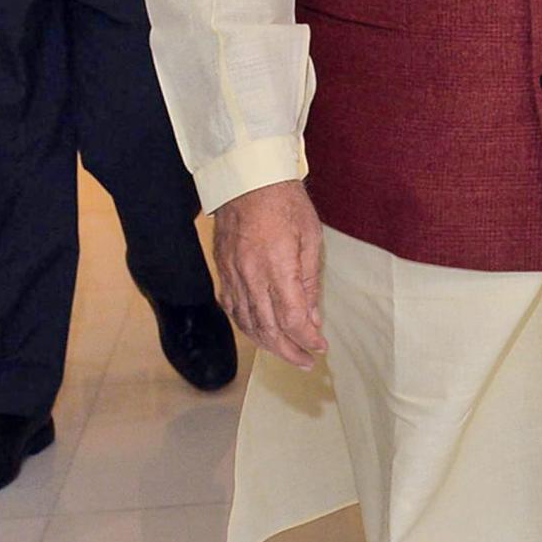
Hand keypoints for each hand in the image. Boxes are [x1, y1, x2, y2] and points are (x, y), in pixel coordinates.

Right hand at [212, 179, 326, 366]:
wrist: (247, 179)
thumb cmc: (285, 203)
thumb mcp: (311, 238)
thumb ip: (310, 282)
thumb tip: (312, 318)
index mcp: (276, 267)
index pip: (291, 318)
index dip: (306, 339)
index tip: (320, 348)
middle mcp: (250, 276)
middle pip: (267, 328)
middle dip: (289, 350)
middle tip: (306, 362)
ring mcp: (232, 275)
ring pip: (247, 322)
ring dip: (267, 344)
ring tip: (287, 354)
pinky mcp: (222, 270)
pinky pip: (232, 308)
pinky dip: (246, 326)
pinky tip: (259, 333)